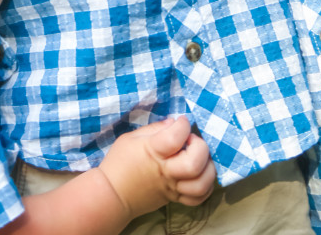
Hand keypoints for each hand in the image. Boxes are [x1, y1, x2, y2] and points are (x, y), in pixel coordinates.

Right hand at [100, 116, 215, 218]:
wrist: (112, 194)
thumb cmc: (119, 162)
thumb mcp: (131, 138)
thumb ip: (155, 129)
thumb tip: (174, 122)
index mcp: (153, 152)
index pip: (175, 138)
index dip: (183, 125)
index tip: (181, 121)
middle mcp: (166, 171)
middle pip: (194, 164)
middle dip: (200, 147)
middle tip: (191, 140)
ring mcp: (172, 188)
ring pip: (201, 184)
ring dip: (208, 168)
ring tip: (200, 157)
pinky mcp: (175, 199)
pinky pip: (198, 198)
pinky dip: (206, 186)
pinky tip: (201, 174)